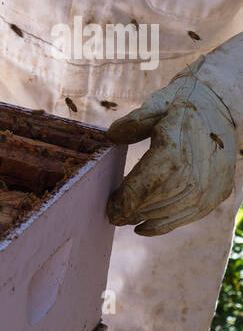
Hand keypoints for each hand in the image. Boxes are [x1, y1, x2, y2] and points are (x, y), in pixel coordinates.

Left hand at [106, 70, 236, 235]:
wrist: (220, 107)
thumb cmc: (182, 104)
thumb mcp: (156, 105)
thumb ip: (133, 123)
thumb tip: (110, 137)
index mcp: (174, 151)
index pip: (144, 186)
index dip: (124, 200)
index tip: (109, 206)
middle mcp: (195, 175)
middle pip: (155, 204)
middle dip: (132, 211)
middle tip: (113, 215)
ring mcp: (209, 188)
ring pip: (171, 213)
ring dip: (146, 219)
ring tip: (127, 219)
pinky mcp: (218, 194)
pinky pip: (188, 217)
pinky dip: (164, 225)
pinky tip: (144, 226)